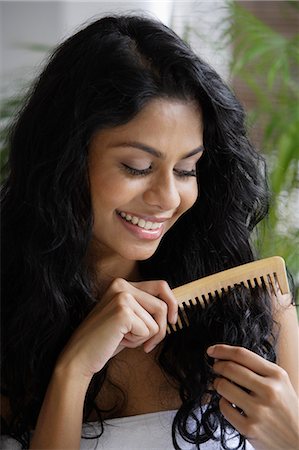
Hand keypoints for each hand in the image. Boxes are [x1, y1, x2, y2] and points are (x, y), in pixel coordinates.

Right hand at [56, 278, 177, 380]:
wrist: (80, 357)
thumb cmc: (106, 341)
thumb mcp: (128, 319)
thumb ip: (145, 309)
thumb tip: (173, 309)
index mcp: (122, 284)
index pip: (161, 286)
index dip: (172, 304)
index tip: (172, 320)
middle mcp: (122, 285)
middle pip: (162, 305)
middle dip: (161, 328)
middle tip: (149, 343)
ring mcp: (122, 297)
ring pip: (156, 321)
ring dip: (145, 337)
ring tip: (124, 339)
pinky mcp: (123, 311)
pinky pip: (149, 330)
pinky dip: (137, 341)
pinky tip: (120, 341)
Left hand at [207, 344, 298, 449]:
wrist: (298, 442)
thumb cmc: (286, 409)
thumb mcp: (281, 383)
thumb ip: (258, 369)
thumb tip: (225, 358)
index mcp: (277, 375)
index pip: (242, 355)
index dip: (222, 350)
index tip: (212, 351)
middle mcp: (269, 391)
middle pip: (230, 368)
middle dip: (217, 366)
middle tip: (216, 368)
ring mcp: (259, 410)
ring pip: (223, 386)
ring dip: (218, 384)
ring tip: (223, 386)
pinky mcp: (250, 428)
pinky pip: (224, 407)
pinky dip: (223, 403)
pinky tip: (230, 403)